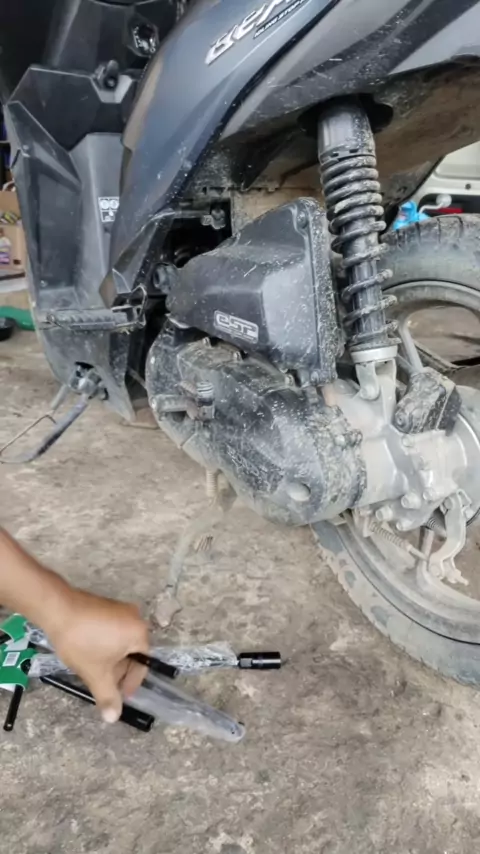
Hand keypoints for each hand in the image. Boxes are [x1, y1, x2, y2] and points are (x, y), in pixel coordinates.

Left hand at [46, 588, 149, 723]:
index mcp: (139, 634)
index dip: (130, 684)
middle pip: (132, 653)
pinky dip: (105, 645)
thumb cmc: (82, 642)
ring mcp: (120, 610)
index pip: (142, 665)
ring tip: (94, 672)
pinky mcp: (106, 606)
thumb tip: (114, 718)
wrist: (57, 609)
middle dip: (119, 672)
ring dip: (111, 660)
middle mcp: (135, 618)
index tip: (119, 697)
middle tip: (104, 686)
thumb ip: (107, 696)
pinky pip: (112, 631)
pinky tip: (89, 653)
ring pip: (120, 643)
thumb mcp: (95, 673)